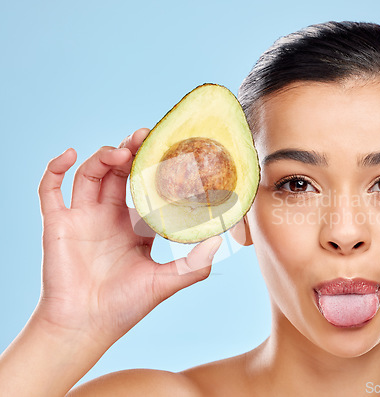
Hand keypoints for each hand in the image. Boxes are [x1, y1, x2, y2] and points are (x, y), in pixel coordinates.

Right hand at [35, 128, 221, 345]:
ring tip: (121, 151)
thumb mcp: (165, 282)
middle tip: (145, 136)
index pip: (145, 187)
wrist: (86, 326)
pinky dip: (56, 168)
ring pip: (91, 174)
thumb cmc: (124, 306)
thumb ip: (194, 264)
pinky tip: (71, 155)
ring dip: (103, 156)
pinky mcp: (57, 223)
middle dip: (131, 152)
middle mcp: (109, 217)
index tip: (167, 150)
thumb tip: (220, 240)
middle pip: (119, 173)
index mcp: (134, 227)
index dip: (154, 167)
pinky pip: (50, 189)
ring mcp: (82, 218)